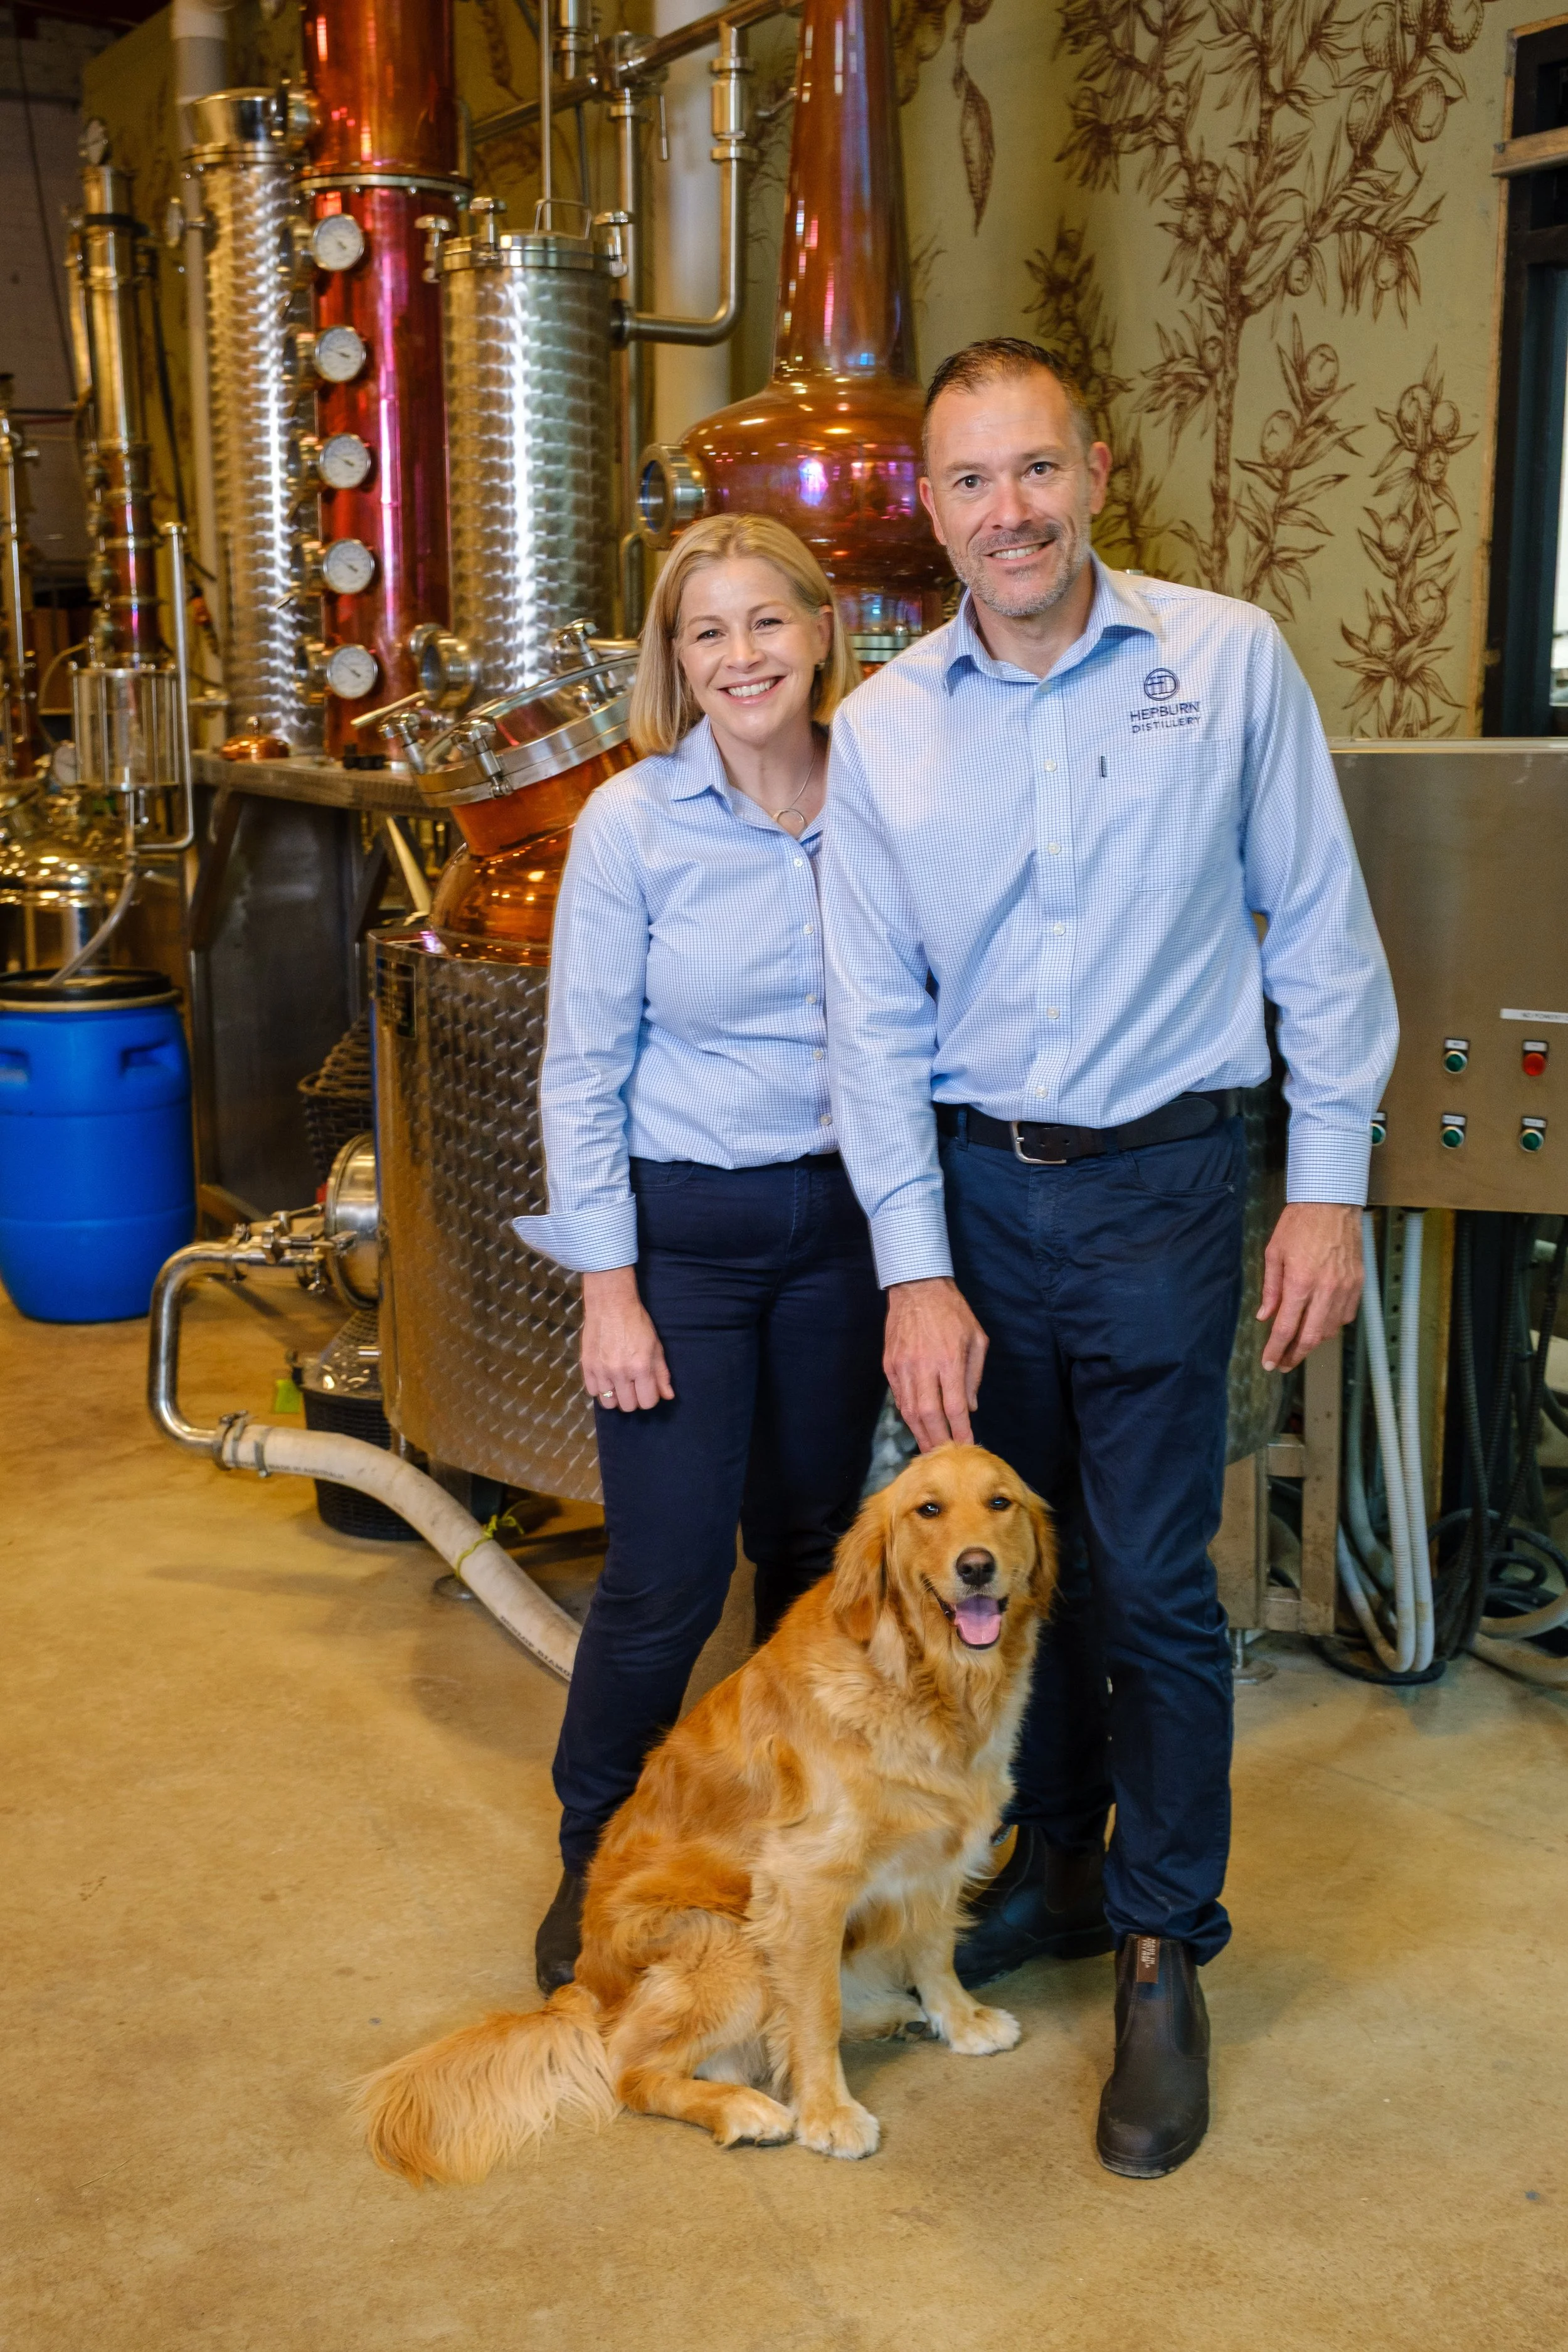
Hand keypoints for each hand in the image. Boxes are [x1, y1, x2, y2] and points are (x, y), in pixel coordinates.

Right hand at [581, 1266, 673, 1411]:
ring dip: (616, 1397)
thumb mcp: (656, 1346)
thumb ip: (662, 1374)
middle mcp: (620, 1373)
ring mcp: (601, 1371)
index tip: (648, 1388)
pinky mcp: (586, 1366)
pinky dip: (600, 1389)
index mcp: (641, 1367)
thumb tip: (668, 1396)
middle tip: (634, 1386)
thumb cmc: (637, 1323)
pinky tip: (606, 1377)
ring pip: (608, 1403)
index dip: (650, 1398)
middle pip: (628, 1406)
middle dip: (634, 1399)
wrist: (610, 1304)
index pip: (647, 1402)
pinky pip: (592, 1392)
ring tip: (619, 1384)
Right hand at [884, 1277, 988, 1449]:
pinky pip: (898, 1397)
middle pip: (928, 1415)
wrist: (917, 1287)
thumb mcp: (976, 1339)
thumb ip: (973, 1375)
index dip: (959, 1431)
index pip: (954, 1407)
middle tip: (943, 1457)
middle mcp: (923, 1367)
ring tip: (928, 1448)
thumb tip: (968, 1408)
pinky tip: (915, 1424)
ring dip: (919, 1432)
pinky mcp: (889, 1365)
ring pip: (909, 1410)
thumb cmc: (953, 1312)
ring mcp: (902, 1367)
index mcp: (949, 1360)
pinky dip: (907, 1414)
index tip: (965, 1446)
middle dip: (937, 1440)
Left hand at [1257, 1203, 1362, 1372]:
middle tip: (1284, 1364)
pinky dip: (1332, 1326)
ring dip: (1313, 1342)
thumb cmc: (1299, 1223)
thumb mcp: (1274, 1253)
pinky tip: (1320, 1325)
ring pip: (1330, 1330)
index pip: (1286, 1328)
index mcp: (1300, 1282)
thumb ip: (1270, 1289)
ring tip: (1299, 1346)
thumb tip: (1264, 1316)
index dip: (1276, 1350)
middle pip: (1311, 1337)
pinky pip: (1346, 1316)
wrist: (1331, 1202)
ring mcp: (1345, 1288)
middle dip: (1295, 1355)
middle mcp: (1325, 1290)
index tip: (1269, 1363)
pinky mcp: (1358, 1284)